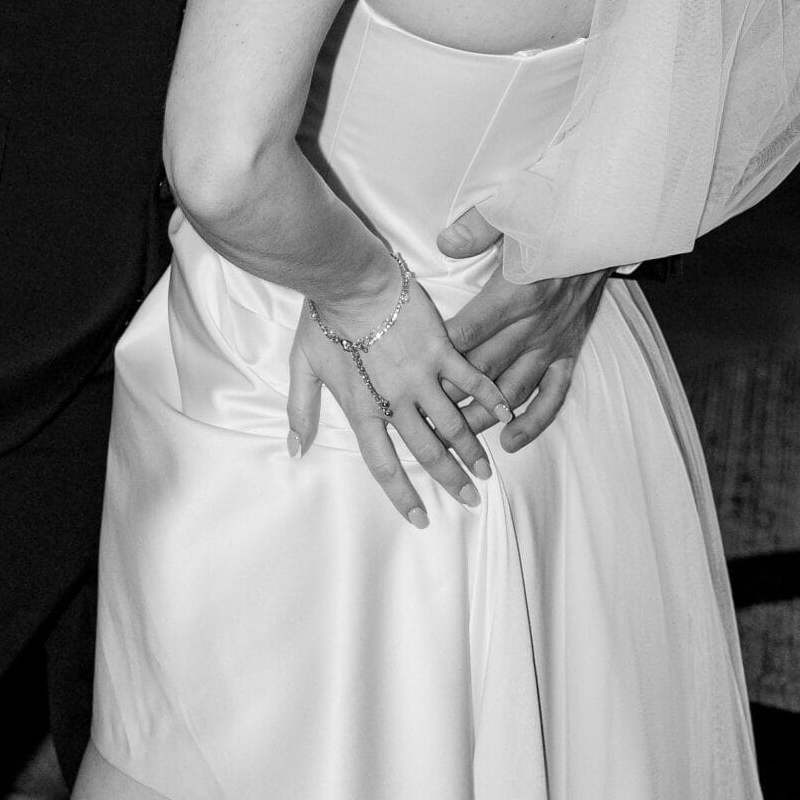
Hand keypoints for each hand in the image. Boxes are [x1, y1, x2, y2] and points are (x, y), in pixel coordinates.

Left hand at [285, 276, 510, 527]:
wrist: (349, 280)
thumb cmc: (323, 319)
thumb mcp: (303, 368)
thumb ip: (301, 412)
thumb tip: (295, 449)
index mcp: (363, 410)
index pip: (384, 465)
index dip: (403, 495)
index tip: (421, 518)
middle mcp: (395, 402)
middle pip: (427, 450)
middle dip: (451, 478)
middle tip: (471, 498)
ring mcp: (420, 377)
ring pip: (452, 422)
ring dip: (472, 448)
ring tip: (486, 469)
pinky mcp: (440, 350)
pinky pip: (469, 379)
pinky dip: (487, 397)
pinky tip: (504, 411)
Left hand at [437, 208, 608, 453]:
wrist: (603, 226)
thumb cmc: (555, 215)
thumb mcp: (513, 209)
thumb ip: (476, 229)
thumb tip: (444, 244)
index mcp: (515, 293)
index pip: (467, 334)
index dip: (438, 359)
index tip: (412, 376)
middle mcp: (533, 325)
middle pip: (484, 370)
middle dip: (450, 396)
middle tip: (421, 418)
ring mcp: (552, 342)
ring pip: (512, 390)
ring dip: (484, 415)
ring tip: (456, 440)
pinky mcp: (569, 350)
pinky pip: (553, 394)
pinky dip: (533, 421)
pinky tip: (511, 441)